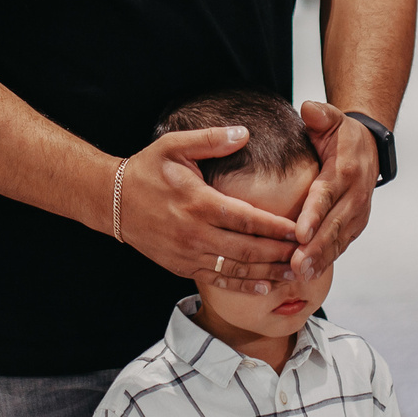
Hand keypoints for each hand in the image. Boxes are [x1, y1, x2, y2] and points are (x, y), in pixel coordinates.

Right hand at [119, 127, 303, 292]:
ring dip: (267, 272)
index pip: (247, 218)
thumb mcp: (174, 146)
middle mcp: (194, 233)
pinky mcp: (181, 266)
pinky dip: (243, 285)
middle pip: (247, 249)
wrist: (111, 201)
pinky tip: (263, 284)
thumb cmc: (145, 171)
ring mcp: (188, 253)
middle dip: (279, 253)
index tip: (300, 229)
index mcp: (198, 202)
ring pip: (236, 269)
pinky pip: (218, 279)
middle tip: (306, 253)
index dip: (276, 227)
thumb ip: (211, 139)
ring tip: (293, 273)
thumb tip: (244, 132)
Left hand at [293, 101, 379, 278]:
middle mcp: (356, 195)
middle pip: (333, 225)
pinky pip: (341, 244)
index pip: (326, 195)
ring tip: (301, 275)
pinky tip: (310, 274)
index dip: (314, 214)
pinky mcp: (356, 225)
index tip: (299, 232)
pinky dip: (327, 259)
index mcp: (346, 170)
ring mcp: (358, 213)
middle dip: (315, 247)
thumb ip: (321, 115)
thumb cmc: (342, 134)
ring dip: (321, 259)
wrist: (370, 148)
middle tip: (297, 265)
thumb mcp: (332, 118)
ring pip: (339, 239)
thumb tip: (309, 109)